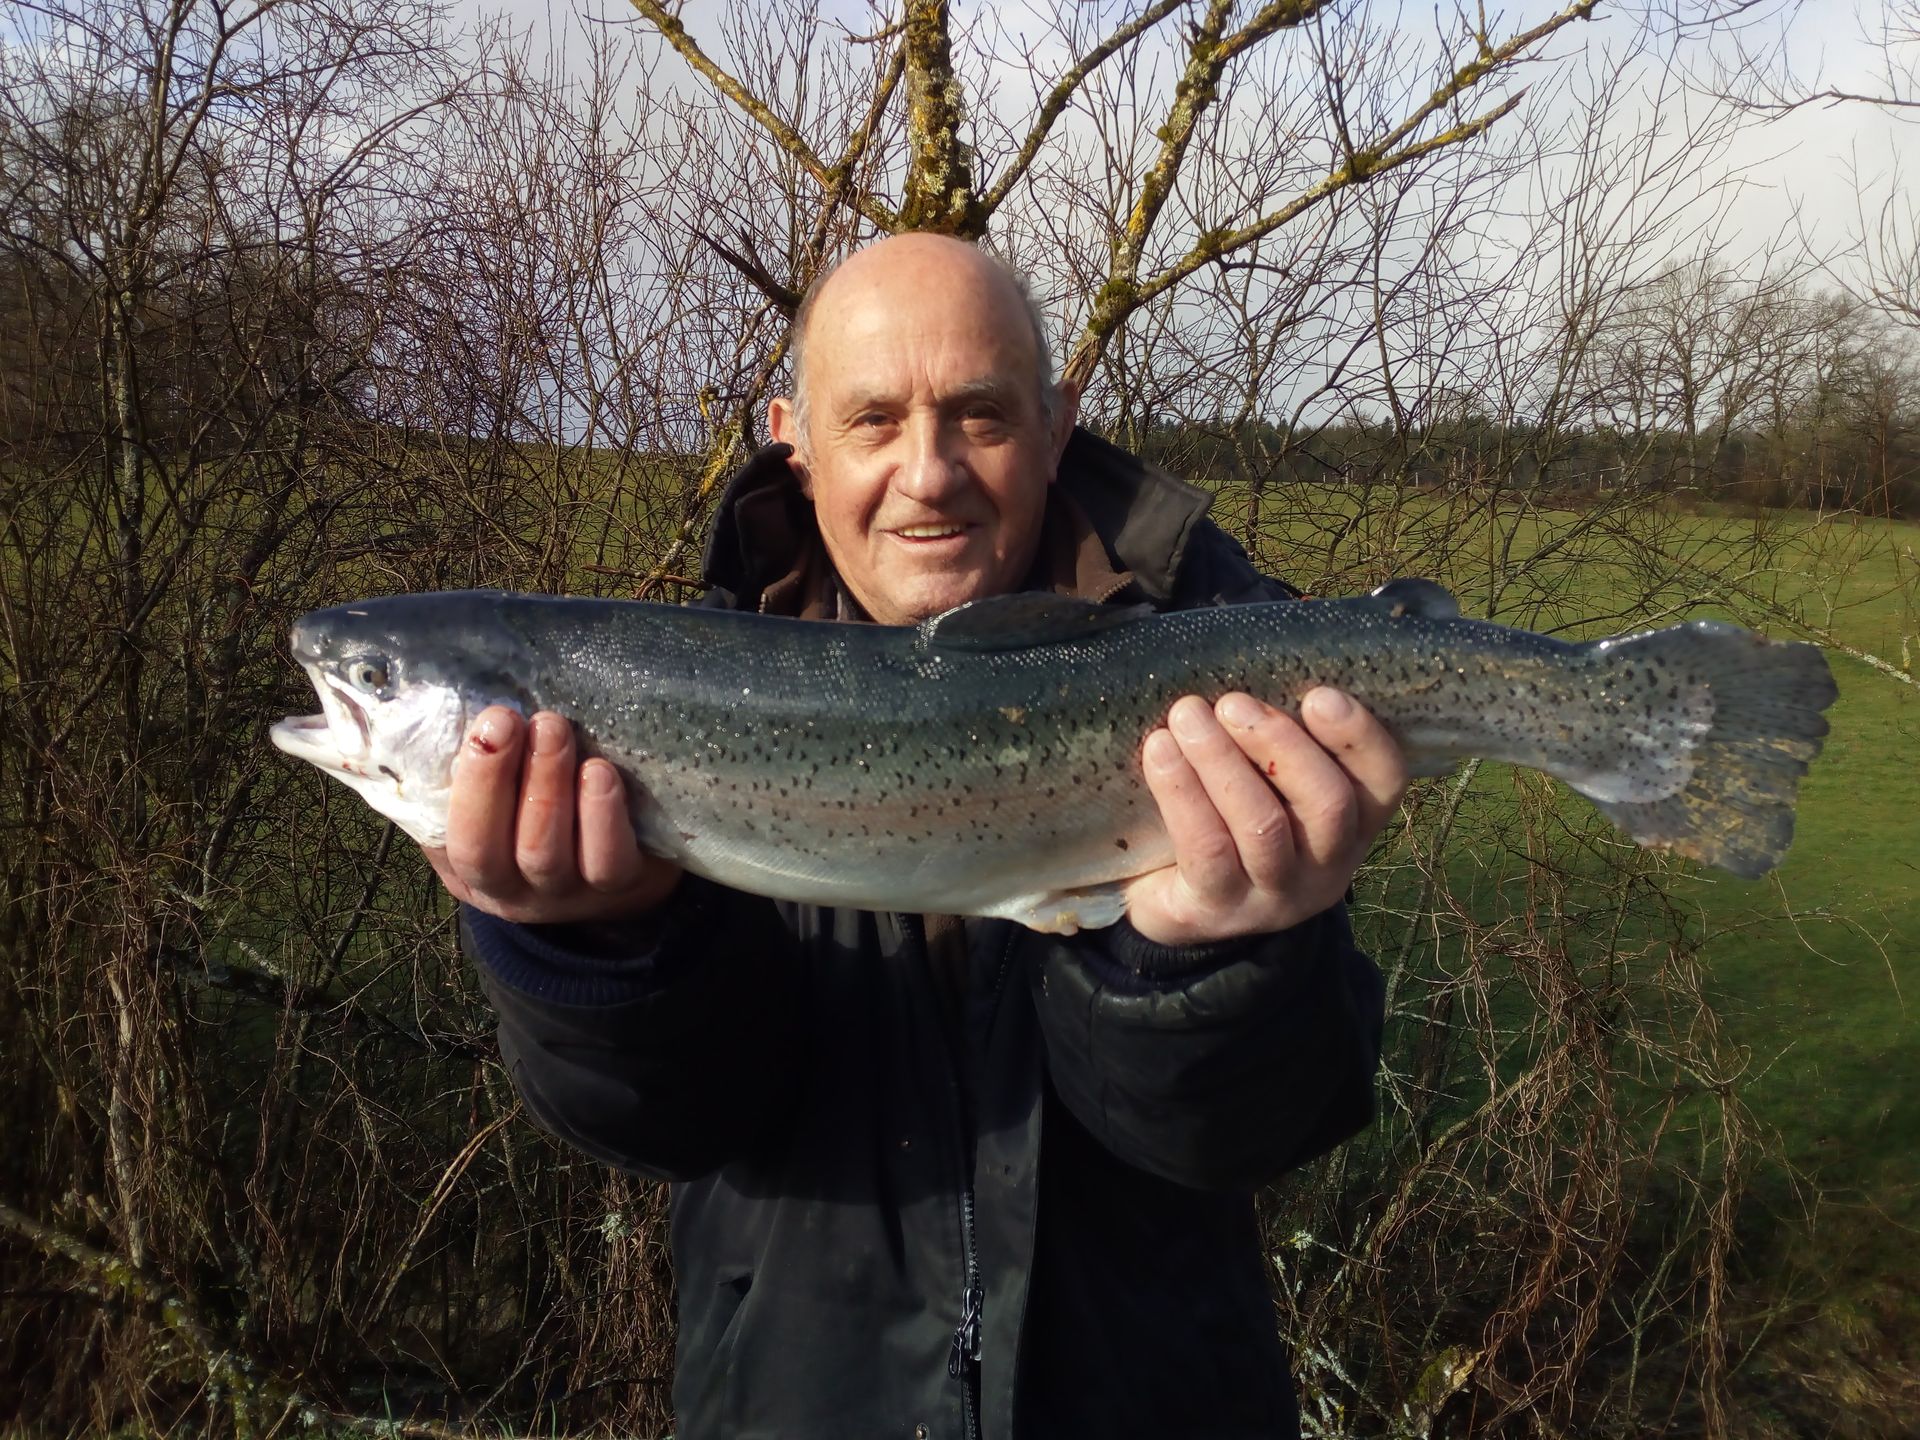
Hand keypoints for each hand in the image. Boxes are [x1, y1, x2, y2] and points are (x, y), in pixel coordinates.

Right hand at [424, 707, 682, 924]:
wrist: (634, 856)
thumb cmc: (547, 809)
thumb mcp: (501, 796)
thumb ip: (470, 767)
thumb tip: (448, 711)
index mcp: (470, 868)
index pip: (450, 836)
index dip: (464, 785)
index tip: (482, 726)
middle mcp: (511, 890)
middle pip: (487, 851)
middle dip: (492, 780)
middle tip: (508, 720)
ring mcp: (565, 894)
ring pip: (543, 853)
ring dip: (546, 786)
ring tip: (553, 730)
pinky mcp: (621, 886)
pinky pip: (607, 862)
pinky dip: (601, 816)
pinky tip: (599, 772)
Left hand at [1123, 688, 1406, 946]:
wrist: (1176, 904)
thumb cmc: (1230, 820)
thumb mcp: (1265, 780)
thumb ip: (1273, 740)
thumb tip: (1247, 671)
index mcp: (1353, 823)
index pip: (1384, 779)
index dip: (1358, 737)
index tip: (1319, 694)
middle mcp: (1327, 864)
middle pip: (1327, 803)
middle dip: (1280, 744)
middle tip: (1232, 703)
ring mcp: (1275, 894)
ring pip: (1263, 826)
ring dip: (1222, 761)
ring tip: (1187, 716)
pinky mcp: (1219, 910)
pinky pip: (1206, 848)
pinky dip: (1182, 793)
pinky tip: (1159, 752)